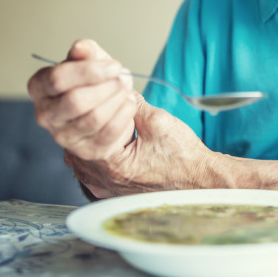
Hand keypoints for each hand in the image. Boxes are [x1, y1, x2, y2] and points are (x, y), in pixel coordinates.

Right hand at [27, 39, 136, 160]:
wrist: (106, 107)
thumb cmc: (93, 81)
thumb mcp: (90, 60)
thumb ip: (85, 52)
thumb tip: (81, 47)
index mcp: (39, 87)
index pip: (58, 79)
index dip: (89, 71)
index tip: (114, 66)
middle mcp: (45, 114)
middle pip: (76, 101)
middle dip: (107, 87)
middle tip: (124, 78)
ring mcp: (63, 136)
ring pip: (94, 118)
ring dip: (117, 100)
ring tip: (127, 90)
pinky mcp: (85, 150)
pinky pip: (108, 133)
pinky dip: (124, 115)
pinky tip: (129, 104)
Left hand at [64, 93, 217, 198]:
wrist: (199, 179)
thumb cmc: (183, 157)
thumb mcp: (158, 120)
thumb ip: (132, 102)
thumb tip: (117, 86)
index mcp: (114, 166)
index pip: (86, 129)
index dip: (93, 106)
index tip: (101, 93)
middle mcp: (105, 182)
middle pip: (78, 144)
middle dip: (85, 120)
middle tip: (93, 103)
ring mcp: (106, 189)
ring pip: (80, 157)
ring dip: (86, 136)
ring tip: (96, 119)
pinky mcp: (111, 191)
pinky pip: (89, 169)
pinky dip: (92, 153)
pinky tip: (102, 139)